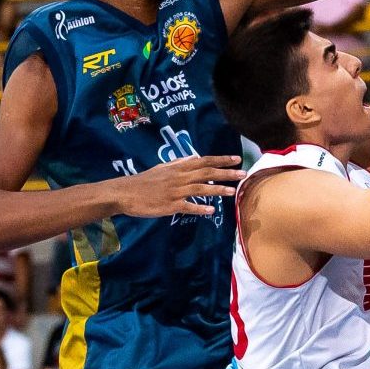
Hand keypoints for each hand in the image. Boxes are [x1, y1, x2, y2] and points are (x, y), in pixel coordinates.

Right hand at [113, 155, 245, 217]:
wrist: (126, 192)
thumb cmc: (145, 180)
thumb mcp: (163, 167)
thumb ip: (179, 163)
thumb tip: (194, 157)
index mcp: (178, 167)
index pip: (204, 160)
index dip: (221, 159)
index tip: (236, 159)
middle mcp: (179, 177)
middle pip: (207, 173)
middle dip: (226, 173)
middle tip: (243, 174)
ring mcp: (175, 191)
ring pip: (200, 189)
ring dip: (217, 190)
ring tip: (232, 192)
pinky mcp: (170, 206)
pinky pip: (188, 207)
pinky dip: (200, 209)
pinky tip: (211, 211)